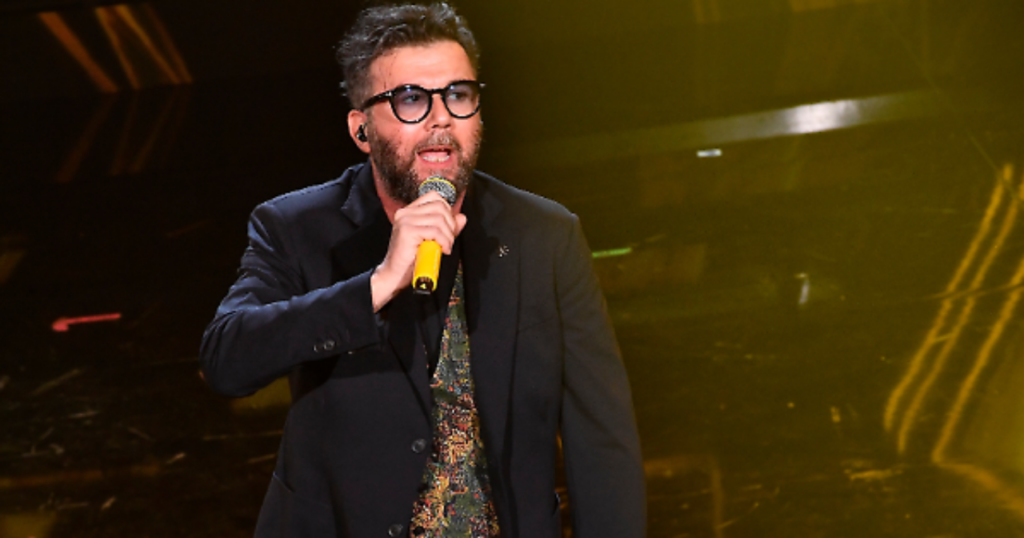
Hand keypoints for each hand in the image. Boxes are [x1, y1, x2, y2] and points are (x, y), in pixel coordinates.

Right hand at [371, 191, 466, 310]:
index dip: (447, 210)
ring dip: (448, 236)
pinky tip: (441, 250)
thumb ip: (447, 227)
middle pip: (440, 206)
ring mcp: (405, 220)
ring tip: (444, 247)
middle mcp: (405, 212)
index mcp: (410, 211)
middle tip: (448, 240)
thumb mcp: (433, 240)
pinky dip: (443, 241)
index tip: (448, 227)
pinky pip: (435, 231)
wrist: (395, 275)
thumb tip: (462, 217)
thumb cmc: (412, 259)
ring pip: (439, 219)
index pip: (434, 197)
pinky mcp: (407, 231)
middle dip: (450, 224)